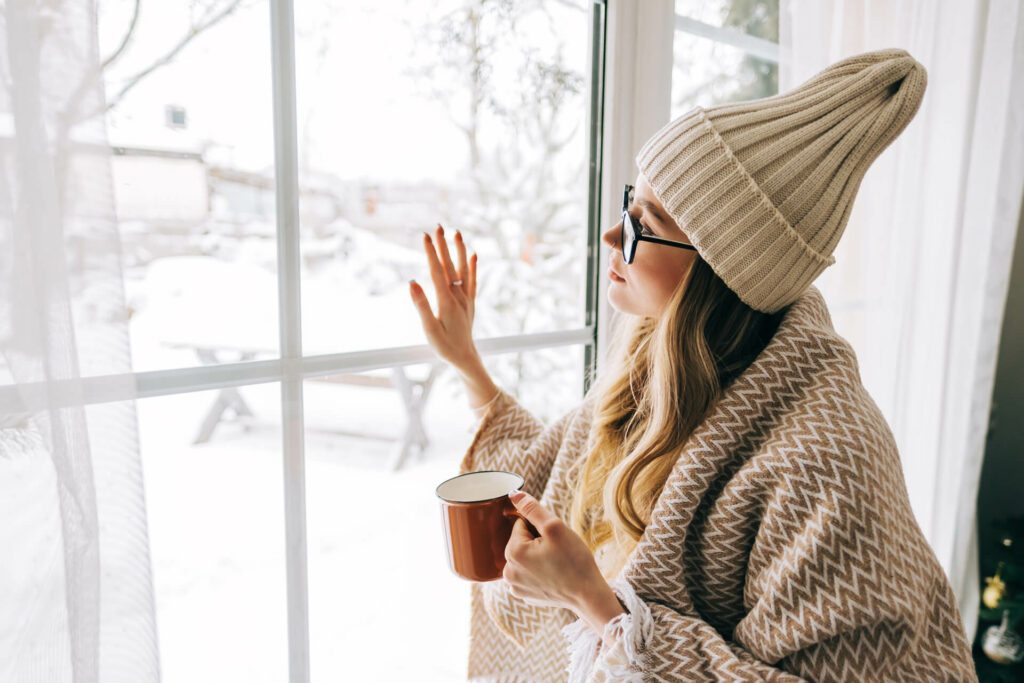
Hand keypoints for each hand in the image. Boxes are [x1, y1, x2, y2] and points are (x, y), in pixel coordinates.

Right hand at [409, 224, 478, 369]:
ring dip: (459, 250)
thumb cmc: (444, 347)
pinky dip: (473, 267)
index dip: (430, 252)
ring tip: (457, 232)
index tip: (424, 235)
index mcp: (446, 301)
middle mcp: (458, 296)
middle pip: (449, 266)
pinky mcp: (470, 303)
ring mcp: (466, 298)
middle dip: (443, 245)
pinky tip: (473, 255)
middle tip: (438, 226)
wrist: (465, 358)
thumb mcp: (429, 329)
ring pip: (463, 269)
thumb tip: (412, 282)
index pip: (437, 271)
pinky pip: (473, 281)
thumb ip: (421, 305)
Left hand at [503, 490, 625, 632]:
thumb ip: (532, 509)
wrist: (589, 596)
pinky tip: (553, 576)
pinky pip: (527, 573)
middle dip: (537, 541)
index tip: (554, 539)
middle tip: (557, 552)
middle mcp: (508, 571)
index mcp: (513, 552)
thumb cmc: (574, 561)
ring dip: (537, 556)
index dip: (540, 527)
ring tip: (556, 564)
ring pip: (524, 557)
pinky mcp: (524, 595)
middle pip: (521, 541)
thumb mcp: (555, 527)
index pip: (521, 524)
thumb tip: (513, 494)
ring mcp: (515, 585)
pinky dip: (538, 571)